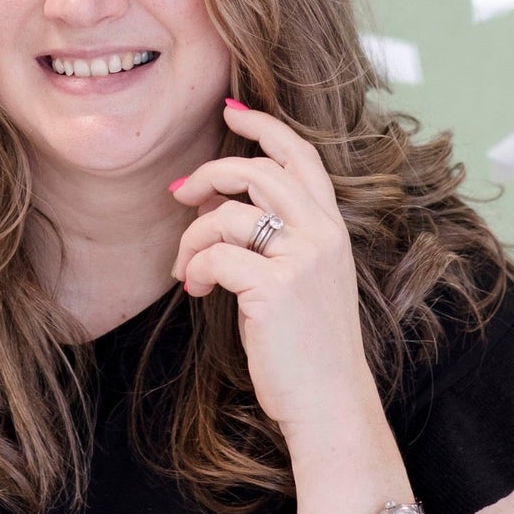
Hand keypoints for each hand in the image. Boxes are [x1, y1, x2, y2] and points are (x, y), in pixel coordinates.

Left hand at [169, 101, 378, 443]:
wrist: (330, 402)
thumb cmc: (309, 349)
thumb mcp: (306, 282)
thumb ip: (282, 242)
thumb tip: (223, 208)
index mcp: (333, 229)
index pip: (301, 157)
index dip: (265, 128)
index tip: (231, 110)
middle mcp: (323, 234)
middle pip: (257, 172)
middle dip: (209, 174)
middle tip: (180, 193)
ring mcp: (302, 259)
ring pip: (228, 215)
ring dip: (191, 239)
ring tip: (185, 269)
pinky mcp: (275, 287)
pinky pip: (216, 255)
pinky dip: (194, 269)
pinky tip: (192, 290)